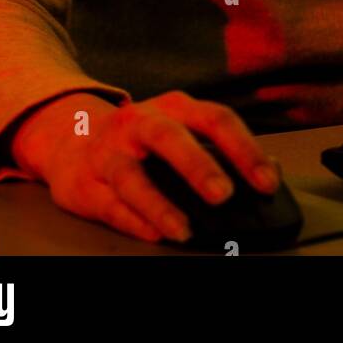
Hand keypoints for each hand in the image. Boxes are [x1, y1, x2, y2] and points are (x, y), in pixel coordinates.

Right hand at [11, 89, 281, 243]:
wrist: (72, 137)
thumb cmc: (142, 137)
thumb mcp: (182, 128)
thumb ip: (222, 147)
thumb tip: (271, 169)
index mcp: (174, 108)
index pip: (215, 119)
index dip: (244, 149)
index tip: (267, 181)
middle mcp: (140, 122)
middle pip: (169, 137)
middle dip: (198, 166)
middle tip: (225, 195)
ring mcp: (110, 151)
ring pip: (132, 175)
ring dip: (159, 204)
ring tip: (184, 229)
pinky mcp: (85, 182)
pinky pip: (109, 204)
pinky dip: (132, 220)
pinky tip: (153, 234)